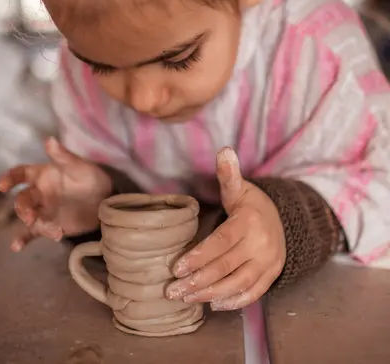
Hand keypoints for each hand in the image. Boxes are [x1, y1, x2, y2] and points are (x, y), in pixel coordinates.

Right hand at [0, 137, 112, 251]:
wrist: (105, 200)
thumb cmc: (91, 178)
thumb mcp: (80, 166)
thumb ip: (63, 156)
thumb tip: (49, 140)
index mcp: (42, 176)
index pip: (21, 174)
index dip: (10, 178)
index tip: (4, 185)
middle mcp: (39, 193)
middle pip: (22, 199)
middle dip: (22, 208)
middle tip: (30, 216)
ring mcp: (43, 210)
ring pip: (28, 217)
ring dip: (31, 224)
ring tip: (51, 231)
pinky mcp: (49, 225)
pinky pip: (33, 233)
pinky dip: (23, 239)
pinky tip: (16, 246)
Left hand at [166, 148, 285, 310]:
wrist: (285, 220)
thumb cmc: (252, 205)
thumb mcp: (240, 188)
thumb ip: (228, 174)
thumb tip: (224, 150)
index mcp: (249, 222)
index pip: (222, 242)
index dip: (199, 256)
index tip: (176, 268)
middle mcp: (262, 244)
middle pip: (227, 267)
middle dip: (198, 281)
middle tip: (172, 290)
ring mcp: (269, 262)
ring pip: (238, 283)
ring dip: (211, 294)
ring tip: (186, 298)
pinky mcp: (271, 275)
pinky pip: (253, 293)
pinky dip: (234, 302)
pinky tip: (212, 305)